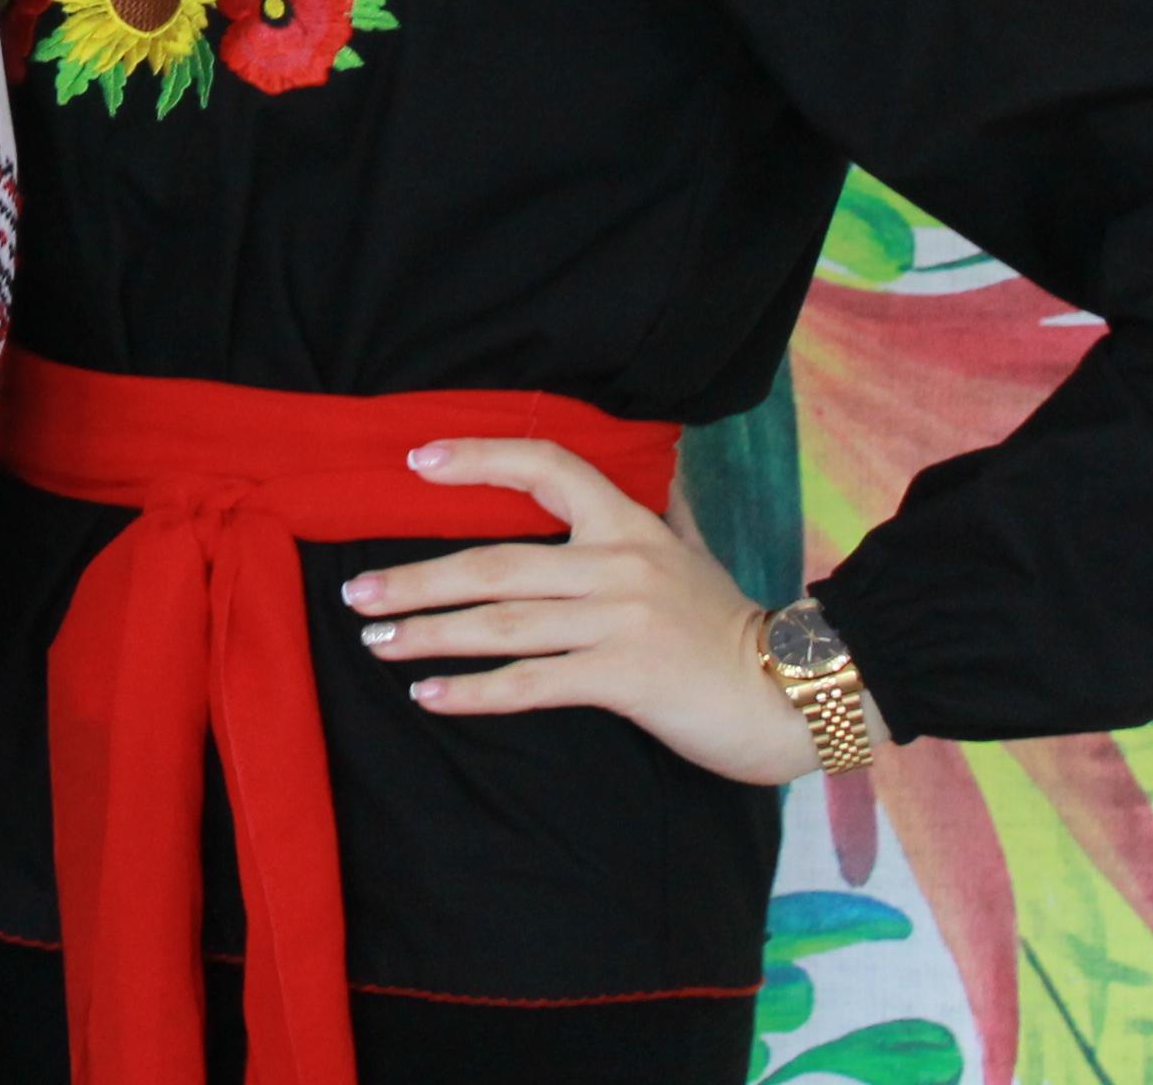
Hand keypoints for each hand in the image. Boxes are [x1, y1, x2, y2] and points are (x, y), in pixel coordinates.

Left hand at [342, 437, 822, 786]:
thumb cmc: (728, 627)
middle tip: (358, 592)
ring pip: (503, 621)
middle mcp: (618, 562)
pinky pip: (533, 683)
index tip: (415, 463)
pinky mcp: (625, 677)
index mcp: (629, 524)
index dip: (478, 459)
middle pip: (496, 560)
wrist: (794, 691)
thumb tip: (624, 481)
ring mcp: (620, 620)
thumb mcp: (686, 553)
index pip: (546, 466)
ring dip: (429, 632)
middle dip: (418, 578)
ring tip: (376, 640)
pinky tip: (430, 694)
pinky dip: (475, 690)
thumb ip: (645, 520)